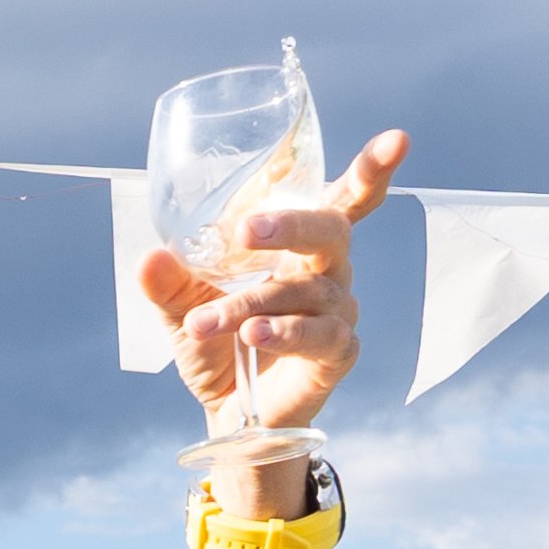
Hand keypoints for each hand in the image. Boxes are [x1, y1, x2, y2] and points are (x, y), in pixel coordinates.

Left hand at [143, 126, 405, 435]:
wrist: (228, 409)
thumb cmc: (217, 341)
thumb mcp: (182, 306)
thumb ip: (168, 281)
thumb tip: (150, 258)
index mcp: (301, 244)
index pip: (343, 197)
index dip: (371, 169)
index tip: (398, 139)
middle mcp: (329, 269)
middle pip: (332, 230)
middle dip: (291, 225)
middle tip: (246, 233)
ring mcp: (337, 310)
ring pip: (308, 290)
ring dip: (252, 302)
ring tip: (206, 320)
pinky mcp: (337, 353)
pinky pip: (320, 335)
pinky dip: (285, 333)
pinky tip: (254, 335)